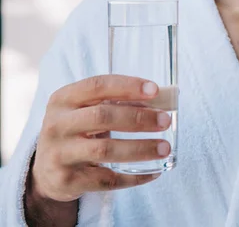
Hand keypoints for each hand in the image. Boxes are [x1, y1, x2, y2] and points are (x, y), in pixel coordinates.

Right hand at [30, 75, 171, 203]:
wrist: (46, 170)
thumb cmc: (77, 130)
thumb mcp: (85, 110)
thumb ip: (115, 103)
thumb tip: (162, 102)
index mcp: (63, 99)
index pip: (97, 86)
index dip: (128, 86)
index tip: (155, 90)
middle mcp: (57, 124)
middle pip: (102, 116)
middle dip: (139, 118)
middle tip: (165, 121)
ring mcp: (59, 154)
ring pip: (105, 150)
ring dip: (140, 148)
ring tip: (165, 148)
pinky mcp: (66, 180)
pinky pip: (106, 179)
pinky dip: (133, 177)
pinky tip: (153, 172)